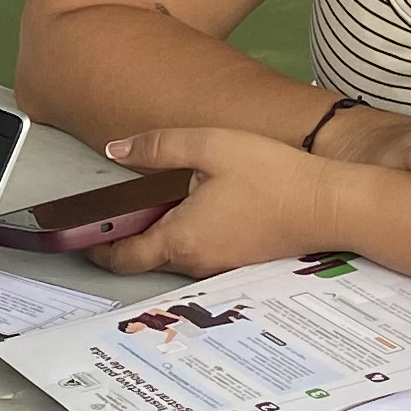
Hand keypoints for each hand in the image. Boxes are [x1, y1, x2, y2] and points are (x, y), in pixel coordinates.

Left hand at [84, 127, 357, 281]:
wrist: (331, 204)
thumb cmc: (273, 175)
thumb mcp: (209, 145)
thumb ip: (156, 146)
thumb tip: (114, 150)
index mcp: (181, 238)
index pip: (123, 257)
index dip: (96, 249)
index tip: (79, 237)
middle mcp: (196, 261)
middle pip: (147, 256)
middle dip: (128, 237)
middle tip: (118, 208)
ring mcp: (220, 265)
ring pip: (175, 254)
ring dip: (159, 234)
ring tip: (158, 199)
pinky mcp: (240, 260)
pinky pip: (200, 252)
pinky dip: (187, 234)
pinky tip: (199, 205)